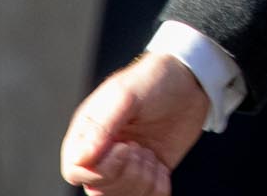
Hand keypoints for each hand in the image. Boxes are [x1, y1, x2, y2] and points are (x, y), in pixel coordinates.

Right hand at [59, 53, 208, 195]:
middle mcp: (100, 155)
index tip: (126, 147)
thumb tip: (81, 158)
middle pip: (99, 189)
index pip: (76, 171)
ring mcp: (123, 168)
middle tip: (142, 147)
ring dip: (144, 178)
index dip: (103, 167)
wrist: (189, 83)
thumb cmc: (153, 80)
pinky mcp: (146, 176)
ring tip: (151, 153)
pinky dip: (158, 187)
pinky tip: (161, 164)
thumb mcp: (127, 93)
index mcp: (86, 135)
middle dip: (128, 172)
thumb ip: (103, 125)